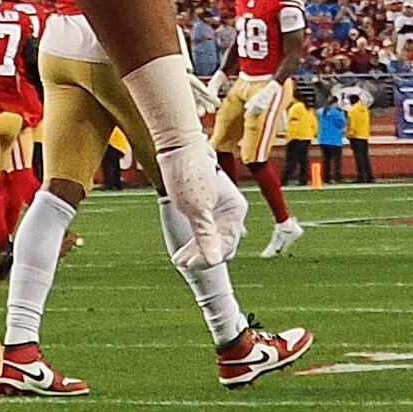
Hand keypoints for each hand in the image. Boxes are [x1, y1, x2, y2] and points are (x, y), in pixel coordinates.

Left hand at [158, 134, 247, 264]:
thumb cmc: (188, 173)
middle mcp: (230, 210)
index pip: (226, 245)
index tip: (190, 265)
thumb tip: (215, 260)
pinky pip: (203, 227)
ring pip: (210, 236)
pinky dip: (193, 237)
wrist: (177, 146)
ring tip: (178, 259)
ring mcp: (218, 206)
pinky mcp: (206, 203)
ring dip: (195, 248)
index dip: (208, 258)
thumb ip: (206, 236)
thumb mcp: (196, 209)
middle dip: (201, 254)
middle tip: (181, 263)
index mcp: (235, 210)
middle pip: (219, 242)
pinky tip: (182, 248)